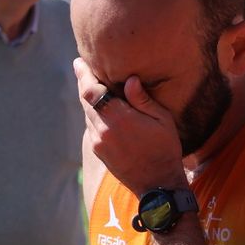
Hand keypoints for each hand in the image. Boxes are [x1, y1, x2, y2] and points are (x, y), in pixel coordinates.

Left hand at [73, 58, 188, 193]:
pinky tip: (102, 108)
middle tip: (84, 67)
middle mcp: (103, 130)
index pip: (91, 91)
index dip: (83, 74)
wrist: (157, 184)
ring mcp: (98, 142)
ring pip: (86, 113)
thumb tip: (129, 79)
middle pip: (84, 100)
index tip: (79, 61)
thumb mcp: (161, 120)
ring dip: (89, 99)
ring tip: (95, 86)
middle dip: (84, 82)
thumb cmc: (165, 149)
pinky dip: (93, 114)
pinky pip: (91, 126)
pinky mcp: (98, 151)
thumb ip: (142, 99)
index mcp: (119, 119)